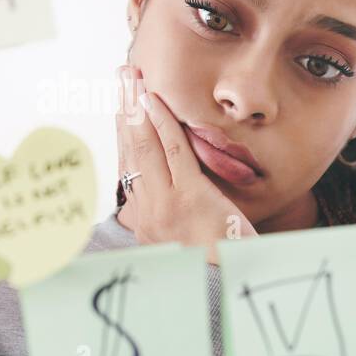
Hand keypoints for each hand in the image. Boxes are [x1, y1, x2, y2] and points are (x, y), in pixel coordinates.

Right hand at [115, 65, 257, 263]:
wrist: (236, 279)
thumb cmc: (220, 256)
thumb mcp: (183, 237)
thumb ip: (164, 214)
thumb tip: (146, 199)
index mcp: (144, 220)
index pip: (127, 165)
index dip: (122, 130)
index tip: (119, 103)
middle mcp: (147, 212)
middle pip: (130, 150)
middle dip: (124, 108)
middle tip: (121, 76)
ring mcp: (165, 204)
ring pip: (144, 147)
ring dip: (136, 107)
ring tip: (131, 78)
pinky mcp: (189, 197)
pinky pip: (172, 152)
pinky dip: (161, 123)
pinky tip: (154, 101)